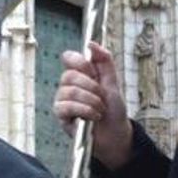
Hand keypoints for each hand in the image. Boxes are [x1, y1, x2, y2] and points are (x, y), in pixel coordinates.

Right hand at [53, 42, 133, 168]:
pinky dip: (84, 110)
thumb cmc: (113, 110)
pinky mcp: (61, 116)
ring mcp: (63, 101)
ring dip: (91, 101)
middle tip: (102, 97)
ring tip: (100, 109)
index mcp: (80, 75)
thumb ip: (104, 61)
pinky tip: (93, 117)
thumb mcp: (113, 82)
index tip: (92, 71)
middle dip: (91, 87)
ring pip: (69, 92)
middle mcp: (68, 86)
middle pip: (69, 75)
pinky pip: (66, 107)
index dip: (79, 62)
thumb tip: (91, 43)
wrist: (116, 134)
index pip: (69, 58)